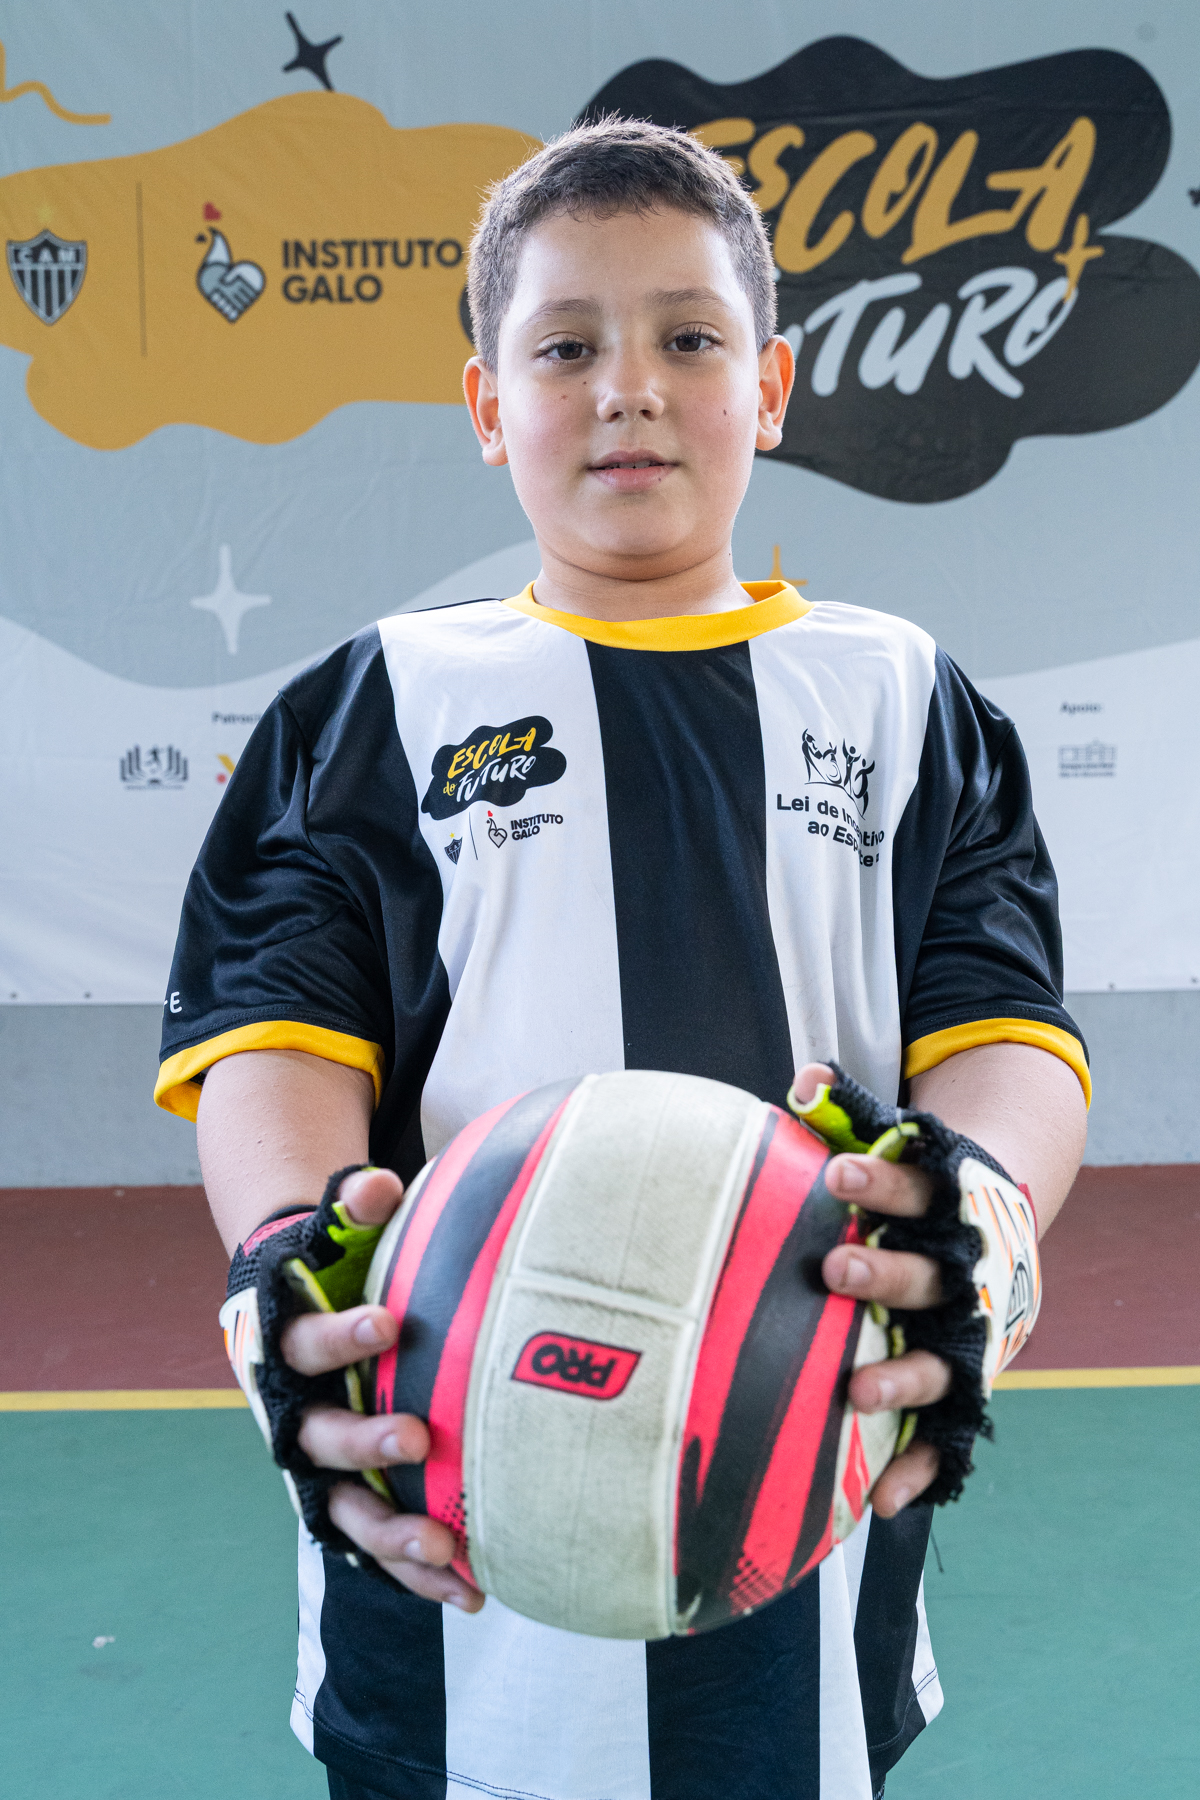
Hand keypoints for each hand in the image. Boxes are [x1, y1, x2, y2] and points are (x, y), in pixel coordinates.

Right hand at [280, 1167, 484, 1610]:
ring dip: (393, 1529)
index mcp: (290, 1349)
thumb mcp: (334, 1237)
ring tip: (446, 1546)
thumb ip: (354, 1208)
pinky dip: (418, 1571)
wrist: (292, 1321)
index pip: (307, 1342)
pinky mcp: (348, 1503)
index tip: (389, 1324)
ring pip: (346, 1509)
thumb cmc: (329, 1274)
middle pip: (321, 1437)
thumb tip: (380, 1183)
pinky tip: (474, 1591)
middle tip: (417, 1438)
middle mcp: (297, 1416)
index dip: (342, 1336)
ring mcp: (322, 1469)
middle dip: (366, 1441)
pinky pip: (379, 1544)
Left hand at [794, 1063, 950, 1518]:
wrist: (997, 1229)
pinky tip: (883, 1501)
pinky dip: (919, 1467)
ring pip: (940, 1361)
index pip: (914, 1191)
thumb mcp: (893, 1147)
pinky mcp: (964, 1385)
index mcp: (945, 1211)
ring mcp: (967, 1337)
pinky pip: (944, 1435)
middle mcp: (962, 1277)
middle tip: (838, 1267)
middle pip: (927, 1278)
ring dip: (900, 1375)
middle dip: (884, 1275)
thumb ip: (847, 1114)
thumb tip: (801, 1076)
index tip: (835, 1177)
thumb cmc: (916, 1192)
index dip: (877, 1186)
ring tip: (857, 1389)